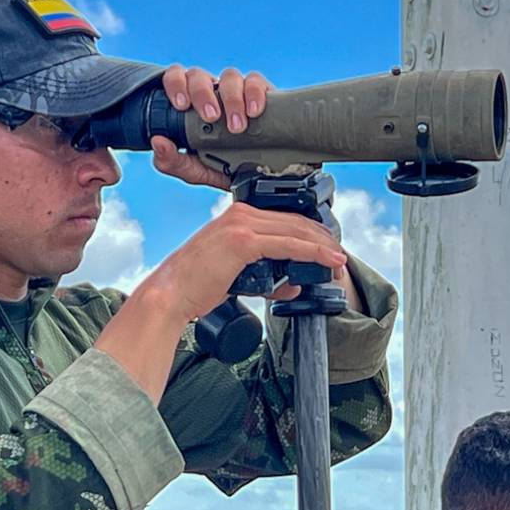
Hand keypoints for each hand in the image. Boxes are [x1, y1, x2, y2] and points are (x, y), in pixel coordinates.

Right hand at [138, 200, 346, 323]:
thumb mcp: (235, 275)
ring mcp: (240, 225)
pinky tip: (327, 260)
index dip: (310, 233)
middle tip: (338, 256)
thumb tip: (291, 285)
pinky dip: (312, 252)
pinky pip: (288, 245)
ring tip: (338, 261)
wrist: (170, 294)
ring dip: (322, 246)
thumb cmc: (194, 286)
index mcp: (235, 217)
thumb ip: (264, 276)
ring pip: (296, 230)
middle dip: (322, 238)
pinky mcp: (243, 241)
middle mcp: (239, 214)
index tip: (327, 248)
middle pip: (295, 221)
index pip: (284, 219)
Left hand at [151, 64, 272, 189]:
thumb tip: (157, 142)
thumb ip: (171, 161)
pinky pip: (256, 81)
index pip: (176, 78)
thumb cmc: (220, 168)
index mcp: (190, 104)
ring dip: (231, 99)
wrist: (255, 178)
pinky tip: (254, 112)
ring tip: (237, 126)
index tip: (181, 105)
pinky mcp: (261, 93)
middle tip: (211, 117)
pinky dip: (254, 93)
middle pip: (200, 76)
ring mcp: (237, 91)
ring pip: (229, 76)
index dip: (175, 84)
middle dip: (203, 94)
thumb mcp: (193, 170)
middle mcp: (212, 93)